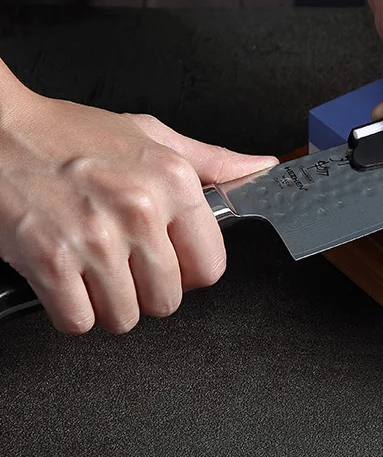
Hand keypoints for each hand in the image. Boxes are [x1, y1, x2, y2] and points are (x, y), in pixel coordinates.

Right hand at [0, 82, 275, 334]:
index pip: (210, 267)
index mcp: (173, 182)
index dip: (190, 273)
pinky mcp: (49, 261)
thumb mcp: (152, 136)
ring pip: (124, 317)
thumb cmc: (72, 134)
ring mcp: (95, 240)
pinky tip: (66, 279)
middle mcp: (140, 212)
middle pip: (167, 300)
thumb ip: (212, 161)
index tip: (174, 264)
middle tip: (124, 263)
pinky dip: (71, 311)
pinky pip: (78, 322)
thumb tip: (260, 168)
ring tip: (92, 268)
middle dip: (147, 290)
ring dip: (108, 304)